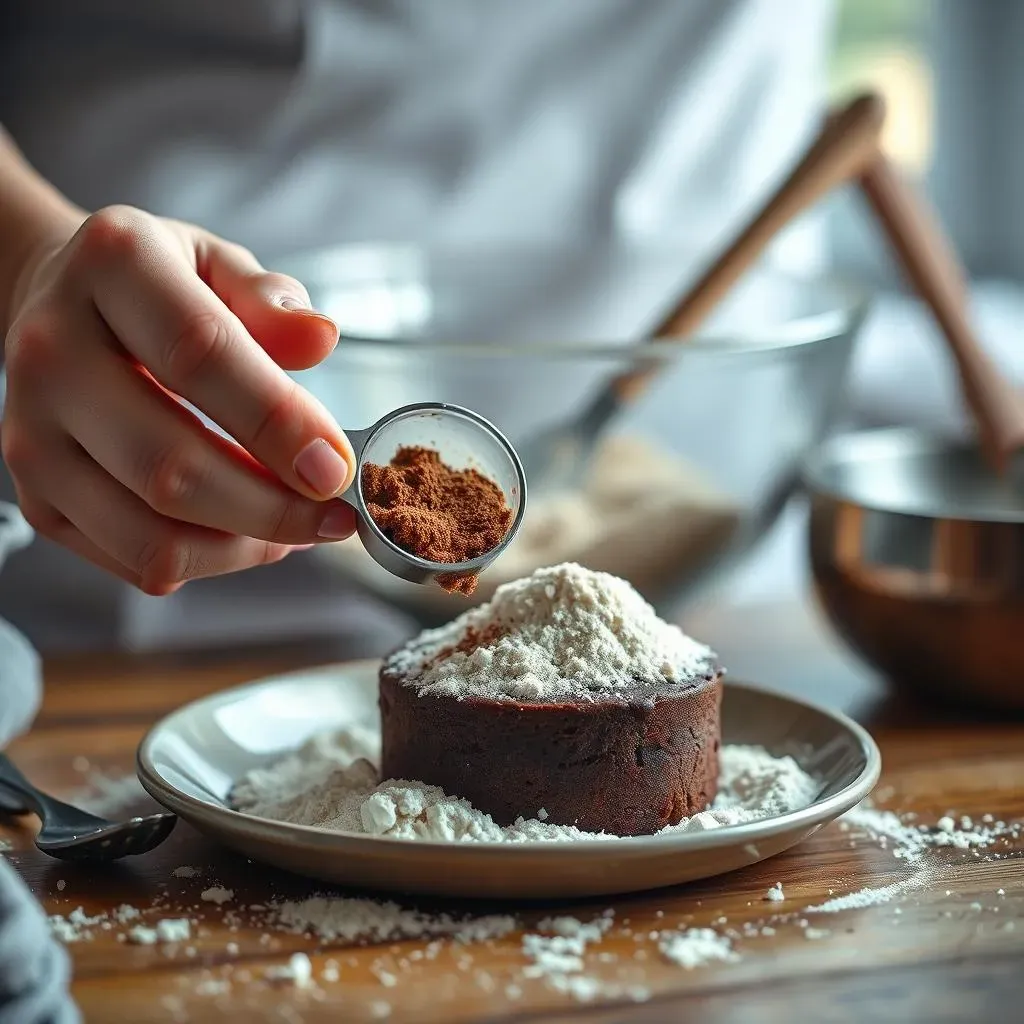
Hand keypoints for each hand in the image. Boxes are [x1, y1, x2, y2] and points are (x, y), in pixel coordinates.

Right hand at [2, 205, 357, 594]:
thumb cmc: (159, 286)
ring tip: (300, 528)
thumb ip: (271, 300)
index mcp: (112, 267)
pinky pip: (137, 560)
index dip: (278, 422)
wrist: (58, 302)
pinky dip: (211, 560)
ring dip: (245, 547)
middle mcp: (54, 353)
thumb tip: (320, 338)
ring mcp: (31, 434)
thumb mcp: (220, 263)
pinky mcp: (37, 497)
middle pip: (170, 466)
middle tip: (335, 515)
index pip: (201, 355)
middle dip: (272, 508)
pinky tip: (250, 532)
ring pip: (151, 535)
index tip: (336, 467)